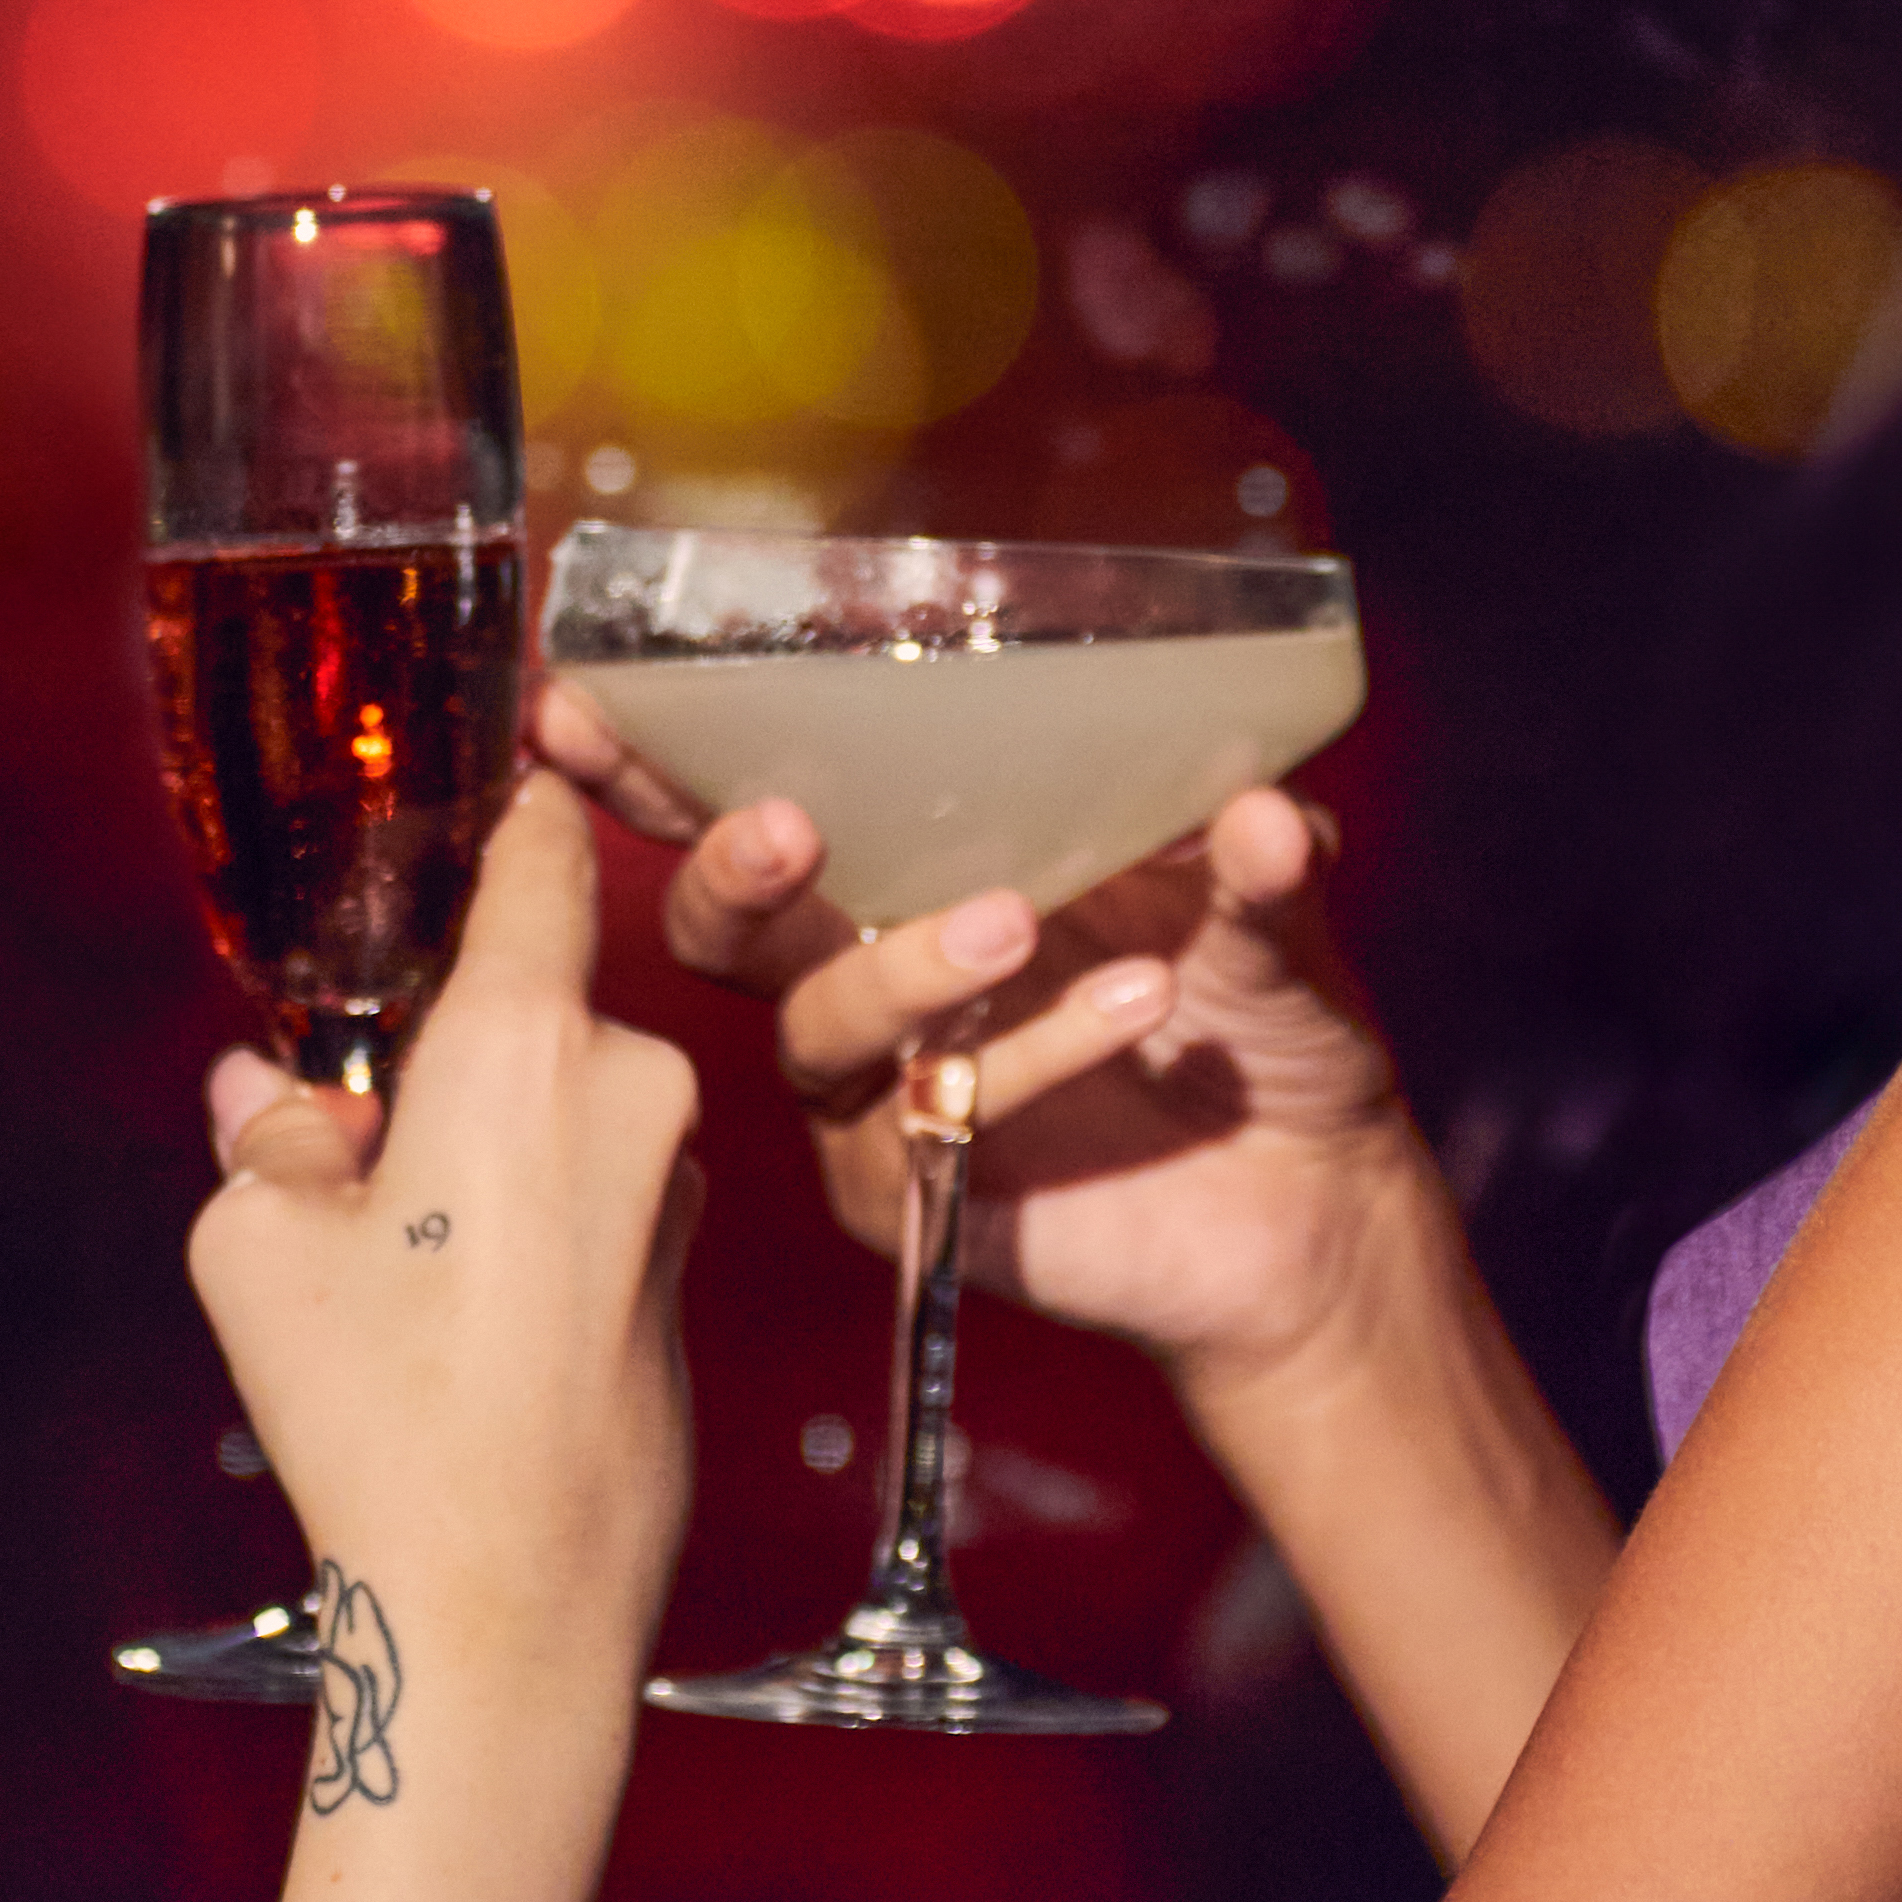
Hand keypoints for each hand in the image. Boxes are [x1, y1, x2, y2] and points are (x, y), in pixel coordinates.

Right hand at [189, 773, 698, 1697]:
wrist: (513, 1600)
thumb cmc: (383, 1411)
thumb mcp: (257, 1249)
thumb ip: (266, 1133)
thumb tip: (268, 1092)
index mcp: (529, 1038)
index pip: (542, 854)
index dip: (511, 806)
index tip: (493, 766)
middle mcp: (631, 1083)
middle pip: (530, 999)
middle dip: (445, 1039)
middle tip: (352, 1128)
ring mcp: (679, 1179)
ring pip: (560, 1102)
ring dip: (489, 1136)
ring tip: (397, 1255)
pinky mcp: (689, 1265)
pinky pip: (595, 1185)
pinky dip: (532, 1207)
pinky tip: (460, 1313)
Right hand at [534, 680, 1440, 1396]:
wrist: (1317, 1201)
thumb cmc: (1260, 1021)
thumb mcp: (1271, 908)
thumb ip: (1259, 856)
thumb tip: (1265, 809)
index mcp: (910, 868)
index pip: (754, 799)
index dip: (657, 755)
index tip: (583, 700)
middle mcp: (865, 975)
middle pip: (727, 924)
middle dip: (725, 866)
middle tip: (787, 825)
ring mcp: (881, 1095)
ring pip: (818, 1027)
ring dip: (903, 965)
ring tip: (1017, 921)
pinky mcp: (919, 1198)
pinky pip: (922, 1125)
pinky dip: (1024, 1057)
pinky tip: (1130, 1005)